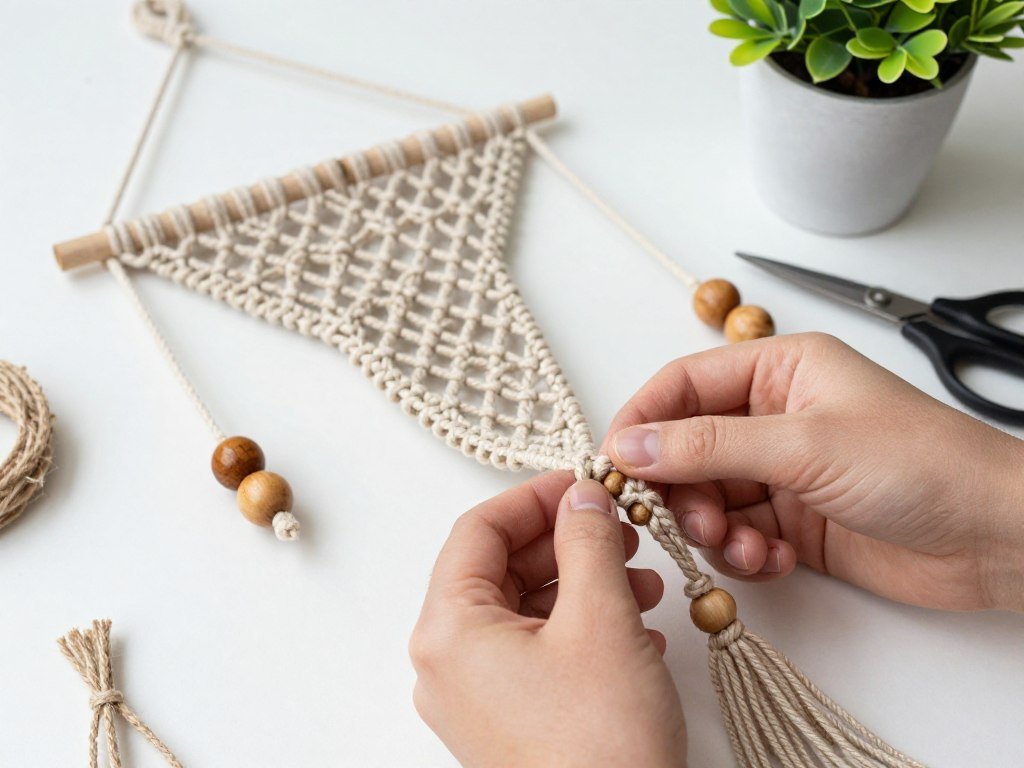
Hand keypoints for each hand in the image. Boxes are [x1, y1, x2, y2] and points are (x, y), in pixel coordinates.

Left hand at [410, 473, 686, 767]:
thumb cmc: (599, 747)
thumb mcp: (601, 619)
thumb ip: (588, 542)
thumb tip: (582, 495)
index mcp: (448, 631)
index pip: (478, 530)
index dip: (534, 497)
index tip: (583, 483)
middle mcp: (448, 663)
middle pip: (501, 568)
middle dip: (567, 542)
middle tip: (619, 526)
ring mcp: (475, 698)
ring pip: (524, 610)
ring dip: (583, 584)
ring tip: (641, 581)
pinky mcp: (507, 722)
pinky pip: (536, 651)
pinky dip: (581, 627)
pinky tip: (634, 630)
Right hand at [605, 332, 1023, 612]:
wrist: (998, 536)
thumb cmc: (922, 464)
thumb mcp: (804, 444)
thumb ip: (707, 445)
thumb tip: (628, 444)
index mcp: (778, 371)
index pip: (682, 385)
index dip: (642, 421)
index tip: (612, 464)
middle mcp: (774, 417)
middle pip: (687, 447)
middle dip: (679, 488)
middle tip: (681, 520)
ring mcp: (784, 471)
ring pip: (708, 497)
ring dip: (713, 527)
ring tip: (743, 543)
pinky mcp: (795, 521)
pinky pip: (738, 534)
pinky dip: (744, 552)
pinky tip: (776, 558)